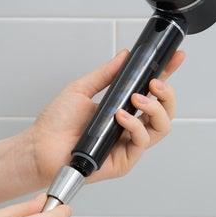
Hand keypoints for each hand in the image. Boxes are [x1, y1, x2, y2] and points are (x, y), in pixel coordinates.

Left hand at [28, 49, 184, 184]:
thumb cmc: (56, 123)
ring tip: (137, 99)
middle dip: (167, 94)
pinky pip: (141, 142)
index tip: (175, 57)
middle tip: (155, 83)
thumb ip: (106, 74)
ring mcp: (128, 144)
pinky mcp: (124, 160)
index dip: (167, 74)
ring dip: (154, 109)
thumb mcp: (82, 89)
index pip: (152, 91)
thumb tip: (125, 56)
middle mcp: (129, 127)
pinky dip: (135, 127)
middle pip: (165, 111)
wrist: (40, 146)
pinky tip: (121, 117)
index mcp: (122, 109)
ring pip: (161, 127)